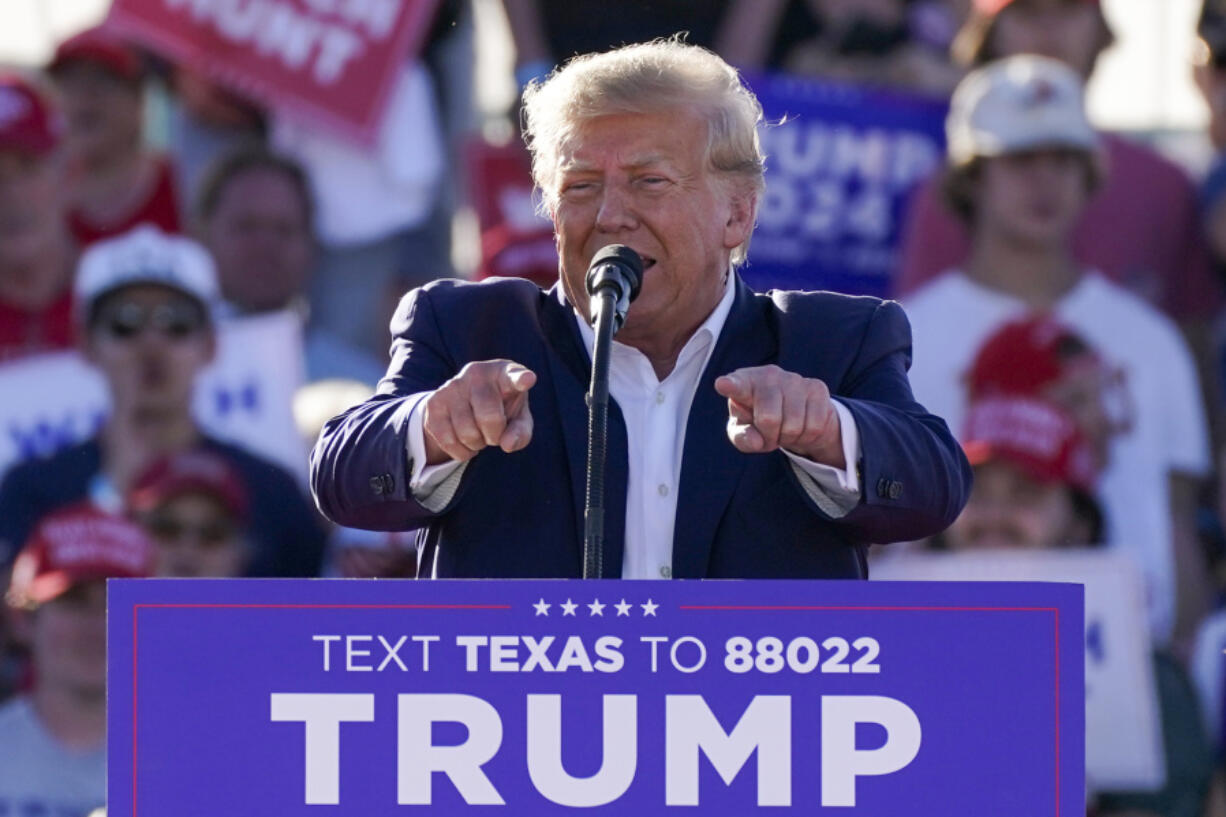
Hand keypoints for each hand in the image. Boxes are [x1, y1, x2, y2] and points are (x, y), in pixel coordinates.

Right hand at [422, 360, 536, 464]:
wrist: (464, 403)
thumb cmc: (501, 409)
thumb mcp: (518, 419)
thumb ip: (521, 432)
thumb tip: (507, 444)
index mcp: (503, 372)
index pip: (513, 376)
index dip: (520, 379)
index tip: (528, 379)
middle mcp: (476, 373)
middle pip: (490, 417)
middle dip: (495, 435)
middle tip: (494, 433)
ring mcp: (452, 386)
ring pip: (467, 432)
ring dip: (477, 444)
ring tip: (479, 434)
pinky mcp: (434, 403)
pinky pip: (448, 440)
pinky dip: (461, 451)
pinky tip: (465, 441)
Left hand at [714, 365, 843, 467]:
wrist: (793, 413)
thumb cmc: (758, 421)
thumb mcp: (744, 433)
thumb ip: (743, 438)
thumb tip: (756, 441)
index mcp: (743, 383)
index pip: (736, 386)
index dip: (730, 386)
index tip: (723, 384)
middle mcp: (768, 375)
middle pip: (769, 419)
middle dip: (770, 436)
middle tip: (769, 433)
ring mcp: (794, 379)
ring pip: (794, 425)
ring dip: (789, 437)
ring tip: (784, 428)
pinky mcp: (816, 387)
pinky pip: (814, 426)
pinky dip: (807, 436)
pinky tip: (802, 425)